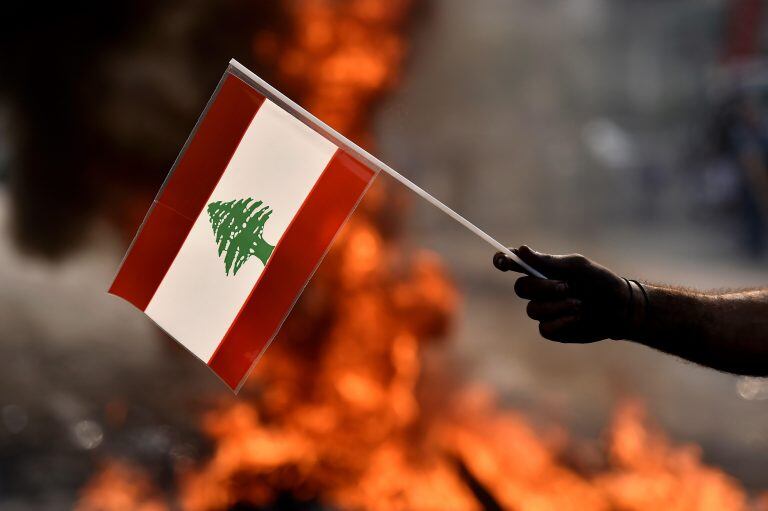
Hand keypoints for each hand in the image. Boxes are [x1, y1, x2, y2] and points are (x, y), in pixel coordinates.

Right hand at [494, 246, 633, 342]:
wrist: (620, 309)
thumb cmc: (599, 282)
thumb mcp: (577, 267)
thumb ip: (548, 262)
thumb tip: (520, 250)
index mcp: (541, 270)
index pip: (513, 263)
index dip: (503, 260)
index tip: (502, 260)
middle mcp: (538, 290)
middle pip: (520, 288)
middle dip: (542, 288)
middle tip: (566, 286)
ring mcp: (543, 310)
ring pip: (532, 310)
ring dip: (557, 306)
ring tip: (579, 304)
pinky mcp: (551, 329)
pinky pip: (544, 328)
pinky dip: (562, 322)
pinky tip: (577, 317)